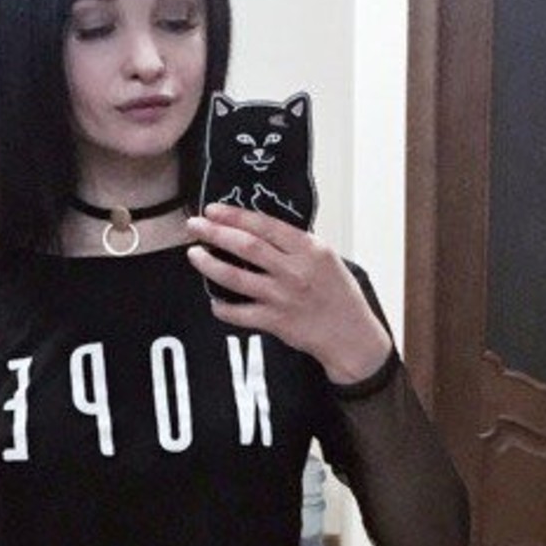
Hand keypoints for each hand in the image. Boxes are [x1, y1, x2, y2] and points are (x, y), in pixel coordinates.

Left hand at [187, 206, 393, 384]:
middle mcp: (294, 271)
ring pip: (236, 277)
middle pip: (246, 246)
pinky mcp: (276, 321)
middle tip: (194, 226)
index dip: (235, 215)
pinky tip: (213, 300)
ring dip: (210, 264)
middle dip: (215, 232)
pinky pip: (239, 313)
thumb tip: (260, 228)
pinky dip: (222, 307)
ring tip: (194, 254)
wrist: (351, 335)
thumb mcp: (327, 257)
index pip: (265, 225)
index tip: (213, 210)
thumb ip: (296, 244)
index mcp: (309, 249)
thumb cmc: (340, 294)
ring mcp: (283, 297)